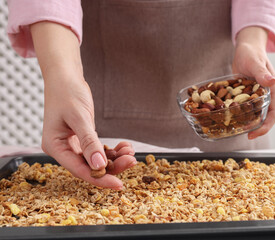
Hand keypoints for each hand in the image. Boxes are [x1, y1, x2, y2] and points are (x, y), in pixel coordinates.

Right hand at [30, 22, 136, 189]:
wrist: (66, 77)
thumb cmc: (67, 93)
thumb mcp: (79, 118)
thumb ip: (89, 142)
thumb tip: (99, 165)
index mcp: (55, 147)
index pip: (79, 170)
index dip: (100, 178)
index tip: (119, 185)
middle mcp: (63, 148)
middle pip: (90, 166)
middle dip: (112, 166)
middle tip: (132, 161)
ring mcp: (73, 144)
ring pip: (96, 159)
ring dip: (115, 157)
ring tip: (130, 150)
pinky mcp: (83, 139)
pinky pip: (99, 150)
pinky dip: (112, 150)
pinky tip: (125, 146)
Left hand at [232, 27, 274, 139]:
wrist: (246, 48)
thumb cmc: (251, 52)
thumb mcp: (254, 62)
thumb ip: (262, 73)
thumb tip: (273, 82)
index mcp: (274, 89)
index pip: (274, 112)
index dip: (266, 125)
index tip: (255, 133)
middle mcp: (269, 94)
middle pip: (268, 116)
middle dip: (260, 128)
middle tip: (247, 136)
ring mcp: (260, 95)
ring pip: (259, 113)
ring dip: (252, 123)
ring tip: (240, 130)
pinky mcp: (251, 95)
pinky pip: (250, 108)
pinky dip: (244, 115)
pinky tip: (233, 119)